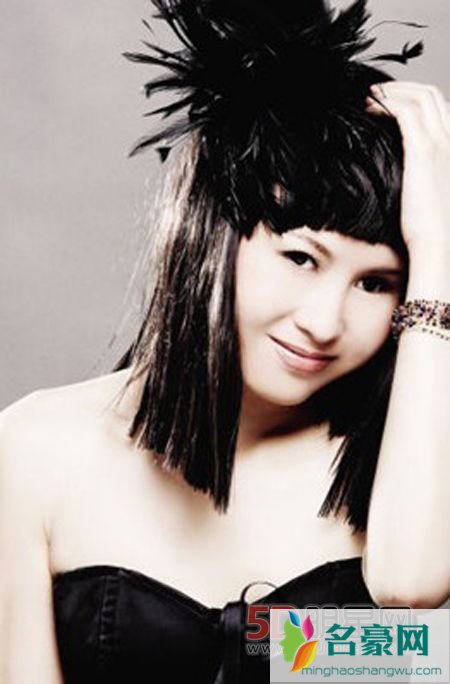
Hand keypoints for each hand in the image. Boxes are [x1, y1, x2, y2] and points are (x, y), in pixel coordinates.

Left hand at [365, 81, 449, 259]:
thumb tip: (398, 167)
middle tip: (377, 92)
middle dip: (403, 87)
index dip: (415, 98)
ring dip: (393, 92)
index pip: (440, 108)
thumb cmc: (429, 227)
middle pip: (431, 94)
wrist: (437, 242)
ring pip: (420, 97)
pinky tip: (371, 110)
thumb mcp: (426, 192)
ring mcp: (440, 144)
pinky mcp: (423, 152)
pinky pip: (406, 112)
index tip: (391, 101)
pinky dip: (388, 104)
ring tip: (370, 97)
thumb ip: (420, 173)